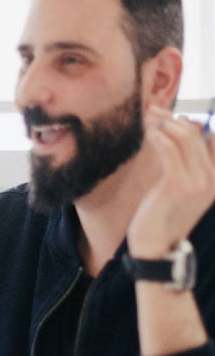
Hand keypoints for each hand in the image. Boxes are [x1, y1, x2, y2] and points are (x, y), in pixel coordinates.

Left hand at [127, 105, 214, 257]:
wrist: (155, 246)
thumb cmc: (160, 216)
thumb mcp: (177, 188)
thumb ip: (183, 162)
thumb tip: (179, 129)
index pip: (213, 139)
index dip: (193, 122)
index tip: (172, 114)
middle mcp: (213, 178)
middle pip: (197, 134)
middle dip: (173, 118)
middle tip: (152, 110)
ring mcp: (198, 181)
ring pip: (184, 138)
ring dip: (163, 122)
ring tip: (147, 116)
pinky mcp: (178, 184)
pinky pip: (170, 150)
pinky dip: (158, 135)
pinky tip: (148, 131)